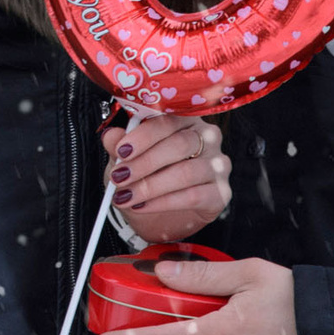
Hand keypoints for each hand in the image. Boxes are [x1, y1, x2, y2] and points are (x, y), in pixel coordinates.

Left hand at [101, 113, 229, 244]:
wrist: (158, 214)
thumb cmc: (146, 177)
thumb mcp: (126, 160)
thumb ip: (119, 146)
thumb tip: (111, 135)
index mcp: (185, 120)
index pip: (168, 120)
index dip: (143, 135)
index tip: (121, 150)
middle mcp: (207, 138)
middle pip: (180, 144)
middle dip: (145, 163)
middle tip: (120, 177)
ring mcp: (218, 165)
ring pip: (187, 172)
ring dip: (151, 186)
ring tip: (128, 196)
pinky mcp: (221, 192)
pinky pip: (194, 196)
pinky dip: (164, 202)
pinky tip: (144, 206)